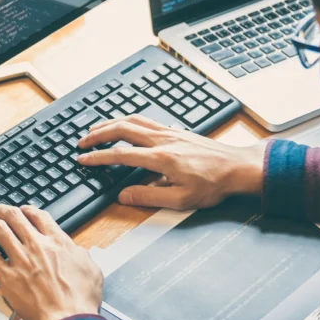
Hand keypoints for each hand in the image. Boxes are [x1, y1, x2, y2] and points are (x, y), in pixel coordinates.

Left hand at [0, 204, 102, 319]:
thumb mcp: (91, 270)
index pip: (39, 216)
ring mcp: (20, 259)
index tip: (23, 210)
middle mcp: (37, 245)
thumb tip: (76, 251)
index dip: (28, 210)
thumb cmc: (80, 300)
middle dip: (2, 210)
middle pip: (14, 217)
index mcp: (58, 242)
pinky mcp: (7, 276)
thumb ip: (81, 255)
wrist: (68, 319)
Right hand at [77, 115, 265, 209]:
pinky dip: (128, 120)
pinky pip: (146, 120)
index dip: (98, 157)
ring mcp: (169, 132)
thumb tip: (124, 195)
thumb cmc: (213, 185)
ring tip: (96, 129)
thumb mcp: (181, 199)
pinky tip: (125, 125)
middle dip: (97, 134)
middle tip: (81, 142)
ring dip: (111, 123)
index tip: (83, 160)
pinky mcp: (176, 131)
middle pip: (121, 129)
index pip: (120, 155)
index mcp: (161, 158)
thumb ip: (149, 196)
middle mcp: (162, 140)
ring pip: (133, 120)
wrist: (237, 168)